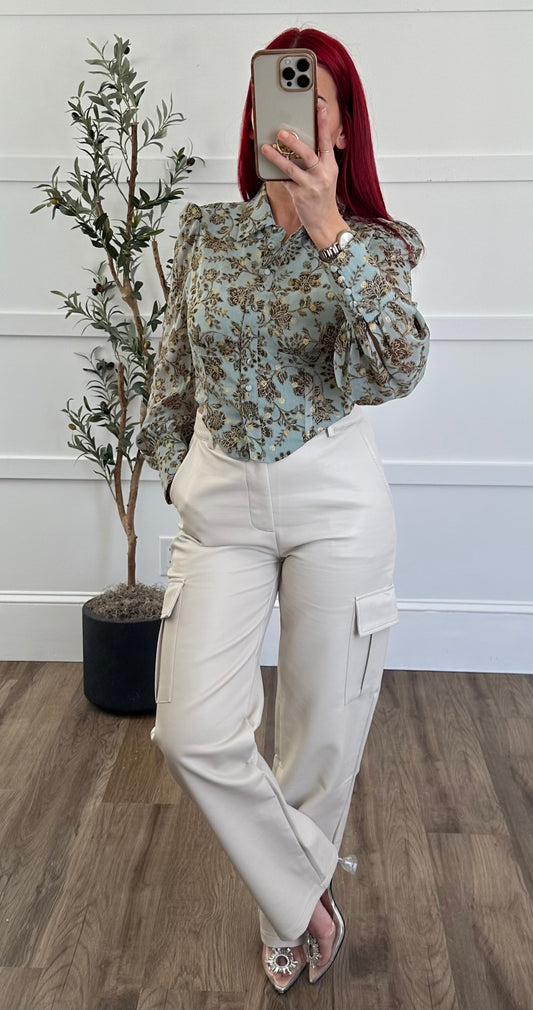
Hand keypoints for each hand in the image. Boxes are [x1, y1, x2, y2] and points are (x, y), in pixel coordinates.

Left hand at [261, 104, 346, 248]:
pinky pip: (284, 182)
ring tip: (266, 148)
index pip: (326, 140)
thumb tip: (297, 140)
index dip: (322, 122)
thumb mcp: (326, 175)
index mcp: (330, 165)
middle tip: (282, 133)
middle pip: (308, 154)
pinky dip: (275, 174)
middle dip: (294, 142)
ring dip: (277, 157)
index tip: (319, 105)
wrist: (325, 222)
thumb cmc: (322, 195)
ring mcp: (311, 186)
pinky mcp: (300, 196)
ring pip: (292, 168)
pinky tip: (266, 167)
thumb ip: (317, 158)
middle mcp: (323, 174)